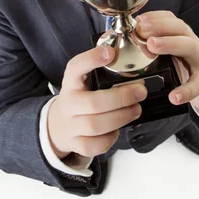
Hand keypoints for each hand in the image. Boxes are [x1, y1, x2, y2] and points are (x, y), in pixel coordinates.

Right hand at [47, 45, 147, 159]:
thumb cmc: (79, 99)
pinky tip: (116, 129)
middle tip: (140, 92)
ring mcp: (70, 125)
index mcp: (71, 82)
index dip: (92, 59)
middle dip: (121, 98)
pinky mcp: (75, 143)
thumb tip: (127, 59)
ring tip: (136, 109)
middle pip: (93, 103)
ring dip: (121, 117)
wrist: (57, 125)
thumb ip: (101, 70)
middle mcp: (68, 103)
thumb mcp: (82, 80)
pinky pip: (94, 145)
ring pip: (95, 125)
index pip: (76, 67)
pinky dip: (109, 138)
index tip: (110, 53)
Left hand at [136, 11, 198, 114]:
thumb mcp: (172, 51)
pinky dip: (186, 90)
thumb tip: (134, 36)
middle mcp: (192, 43)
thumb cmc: (187, 65)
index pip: (170, 19)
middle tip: (141, 30)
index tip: (137, 20)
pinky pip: (197, 84)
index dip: (153, 17)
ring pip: (190, 46)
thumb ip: (154, 43)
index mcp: (182, 35)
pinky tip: (174, 96)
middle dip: (159, 26)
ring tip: (152, 46)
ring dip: (170, 44)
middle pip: (179, 28)